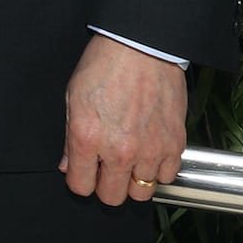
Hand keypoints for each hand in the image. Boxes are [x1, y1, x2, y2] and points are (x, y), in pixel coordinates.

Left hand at [59, 36, 187, 204]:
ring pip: (141, 193)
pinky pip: (167, 176)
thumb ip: (70, 138)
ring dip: (133, 180)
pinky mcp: (174, 144)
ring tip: (130, 161)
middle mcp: (119, 150)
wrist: (142, 45)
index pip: (80, 186)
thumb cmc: (105, 64)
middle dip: (105, 186)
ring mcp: (150, 150)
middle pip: (111, 197)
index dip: (79, 180)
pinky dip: (159, 169)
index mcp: (88, 138)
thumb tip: (68, 165)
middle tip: (106, 169)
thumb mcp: (73, 97)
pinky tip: (150, 152)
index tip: (83, 172)